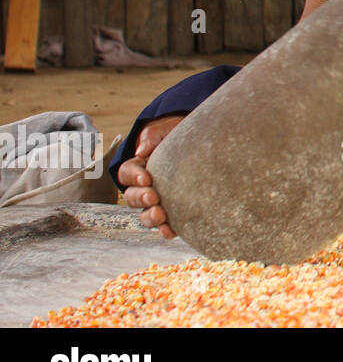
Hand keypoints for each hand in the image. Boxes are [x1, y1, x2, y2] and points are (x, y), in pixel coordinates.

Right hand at [119, 114, 187, 237]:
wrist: (195, 142)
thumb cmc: (174, 134)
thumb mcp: (163, 130)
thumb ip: (151, 137)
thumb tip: (142, 150)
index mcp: (138, 167)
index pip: (127, 173)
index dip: (133, 177)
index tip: (146, 178)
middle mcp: (144, 187)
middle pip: (132, 197)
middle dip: (140, 198)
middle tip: (152, 197)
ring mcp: (157, 201)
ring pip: (145, 214)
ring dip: (150, 217)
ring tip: (160, 215)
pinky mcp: (172, 211)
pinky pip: (165, 224)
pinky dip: (165, 230)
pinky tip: (170, 231)